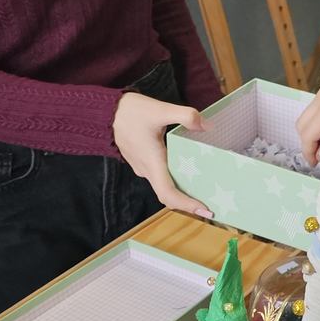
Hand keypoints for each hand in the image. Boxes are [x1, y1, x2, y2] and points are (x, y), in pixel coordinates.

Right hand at [113, 91, 210, 217]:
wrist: (107, 111)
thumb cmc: (132, 111)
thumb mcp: (161, 109)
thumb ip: (185, 116)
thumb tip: (207, 127)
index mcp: (152, 162)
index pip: (168, 193)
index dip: (186, 204)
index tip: (205, 210)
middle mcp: (147, 169)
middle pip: (169, 195)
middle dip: (189, 203)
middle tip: (212, 206)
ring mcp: (143, 166)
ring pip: (164, 185)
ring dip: (182, 191)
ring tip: (205, 190)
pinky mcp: (142, 161)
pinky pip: (160, 175)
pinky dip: (175, 179)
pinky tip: (189, 170)